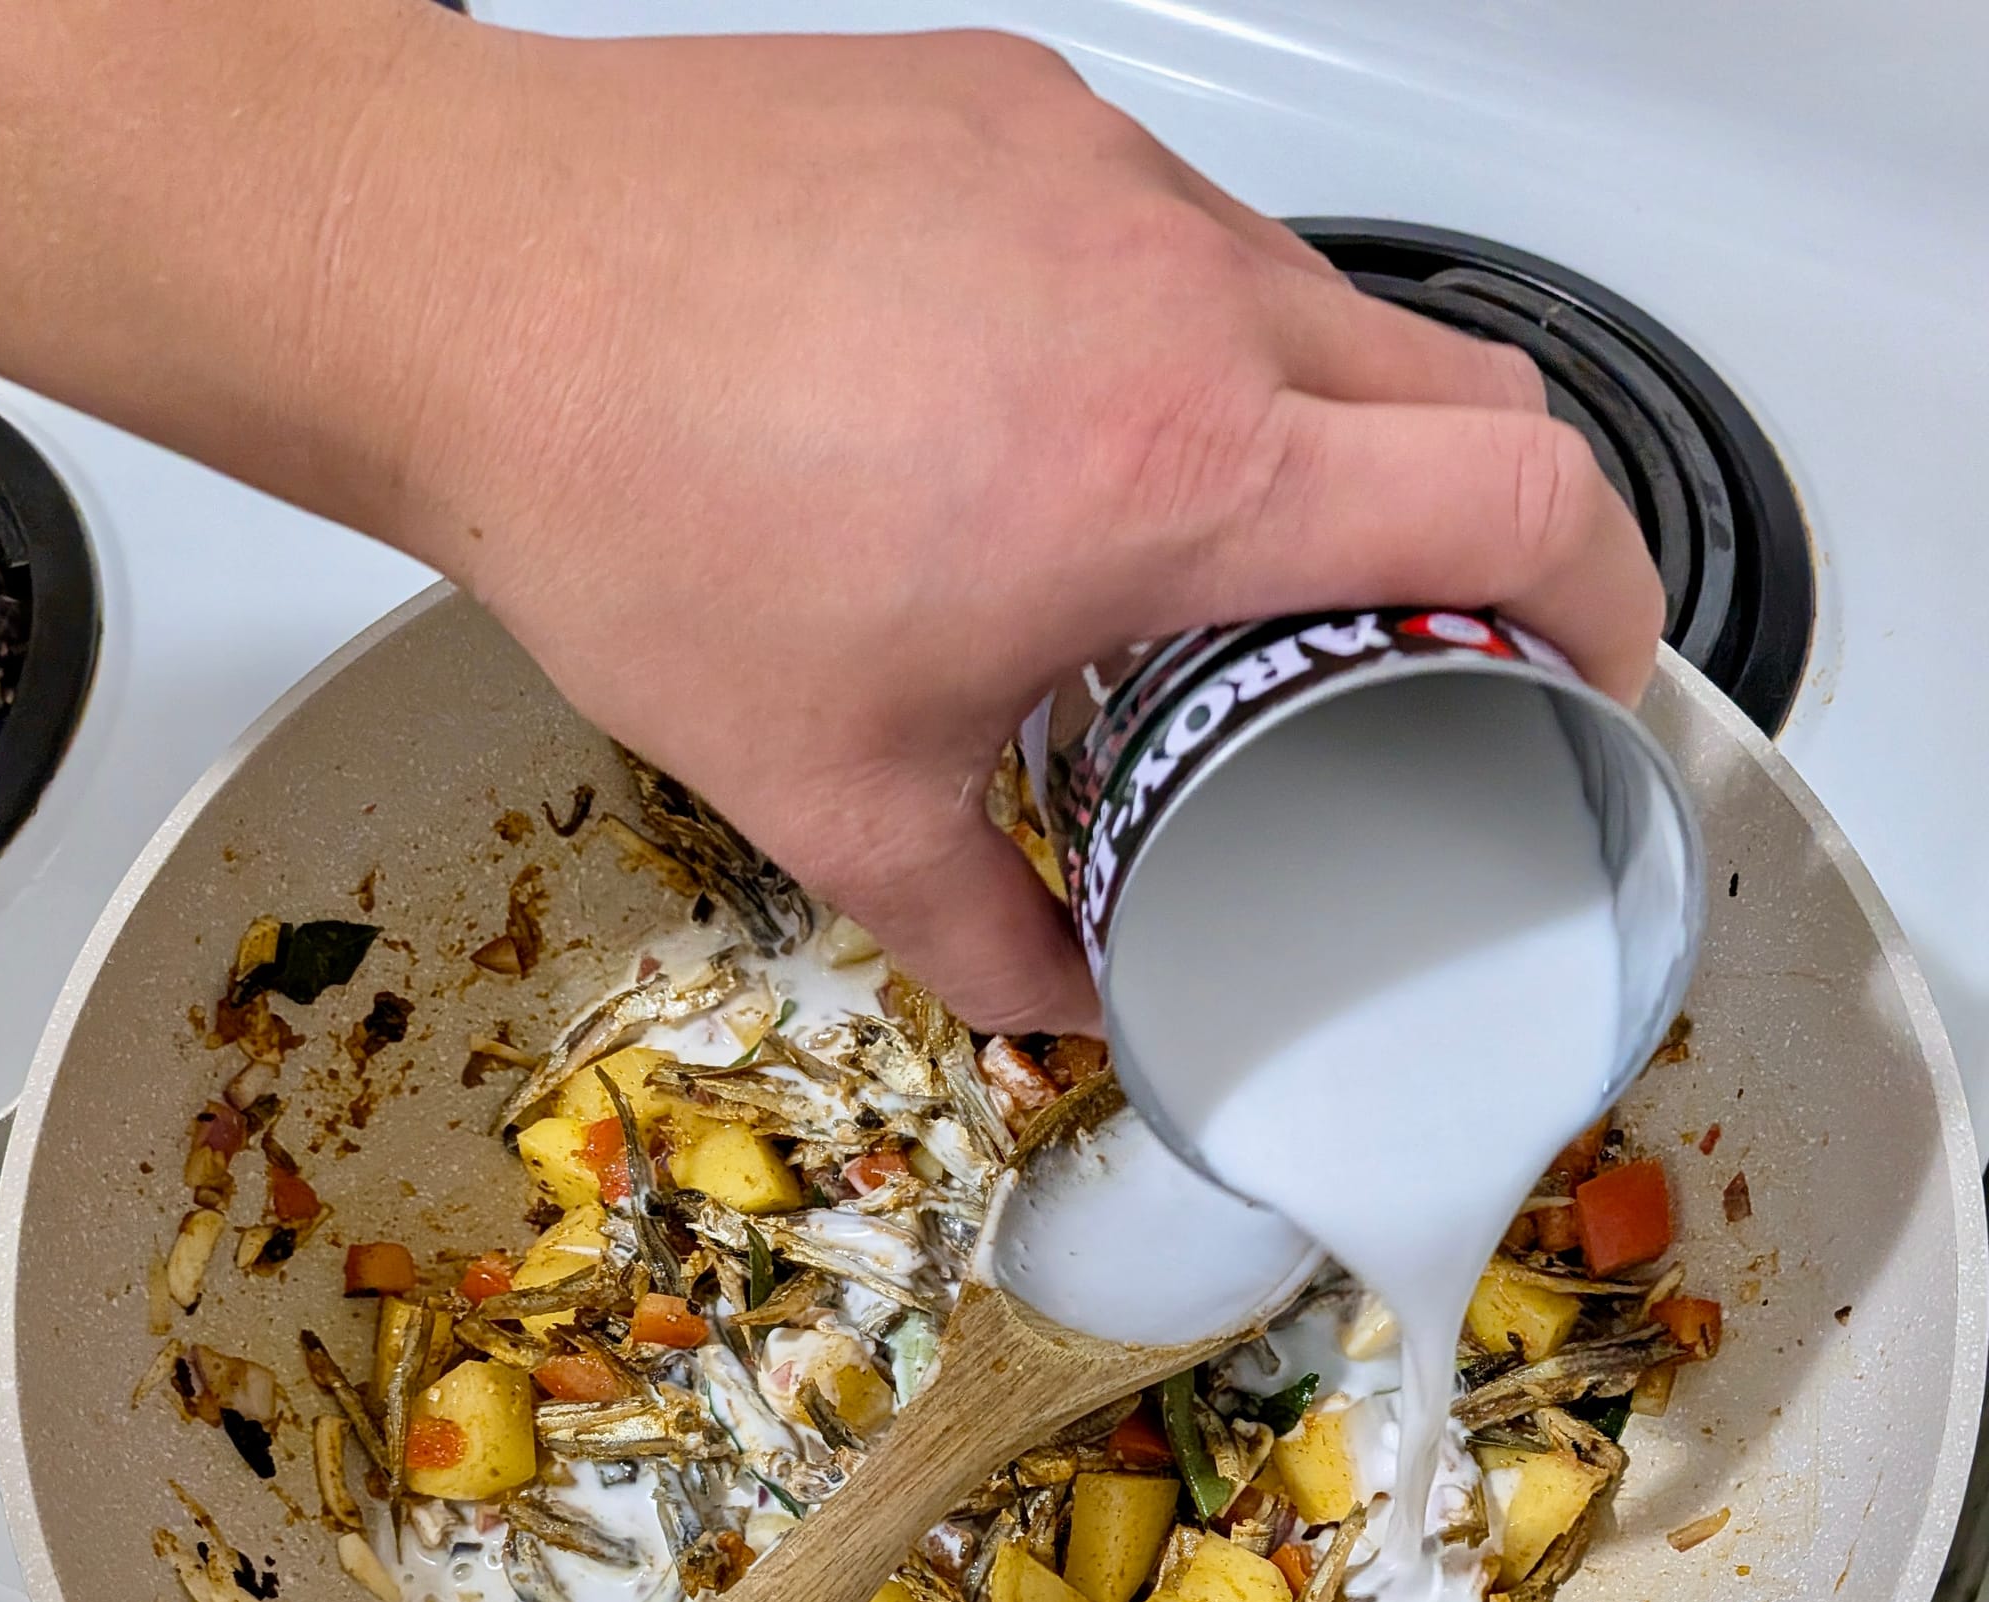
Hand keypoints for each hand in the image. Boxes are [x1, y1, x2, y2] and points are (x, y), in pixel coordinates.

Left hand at [0, 9, 1663, 1032]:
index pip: (1527, 503)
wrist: (466, 281)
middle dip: (1499, 528)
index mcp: (1178, 474)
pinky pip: (1184, 230)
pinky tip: (1066, 418)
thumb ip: (985, 938)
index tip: (1601, 671)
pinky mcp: (1028, 107)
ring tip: (1212, 542)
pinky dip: (1192, 340)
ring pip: (1326, 307)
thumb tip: (1064, 1008)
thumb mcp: (830, 790)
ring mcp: (1108, 177)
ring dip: (1328, 436)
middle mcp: (1182, 294)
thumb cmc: (636, 513)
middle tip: (1428, 632)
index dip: (1621, 600)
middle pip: (1471, 393)